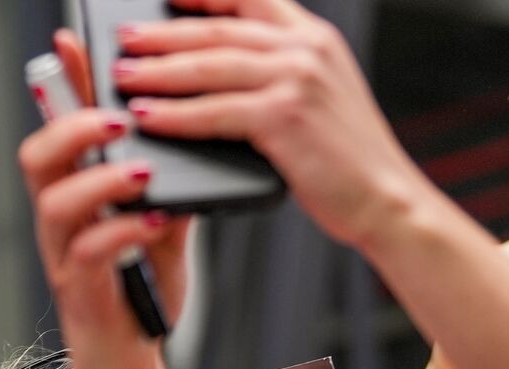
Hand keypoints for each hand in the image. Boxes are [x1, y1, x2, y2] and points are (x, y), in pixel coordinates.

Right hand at [39, 29, 195, 324]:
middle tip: (117, 118)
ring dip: (99, 179)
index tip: (72, 42)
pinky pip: (86, 253)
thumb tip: (194, 144)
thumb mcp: (163, 229)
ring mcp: (63, 257)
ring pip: (54, 203)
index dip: (62, 84)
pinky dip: (122, 232)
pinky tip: (155, 222)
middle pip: (36, 156)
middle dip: (71, 125)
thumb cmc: (141, 294)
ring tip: (142, 171)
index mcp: (76, 195)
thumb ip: (169, 189)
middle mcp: (60, 222)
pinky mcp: (79, 293)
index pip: (59, 129)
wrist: (133, 365)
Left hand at [110, 0, 431, 250]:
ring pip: (210, 66)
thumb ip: (281, 74)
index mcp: (314, 37)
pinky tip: (148, 116)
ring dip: (158, 71)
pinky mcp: (286, 115)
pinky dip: (175, 114)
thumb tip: (219, 71)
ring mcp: (297, 78)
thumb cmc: (348, 162)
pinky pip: (215, 110)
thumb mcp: (321, 98)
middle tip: (122, 39)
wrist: (387, 200)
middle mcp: (306, 47)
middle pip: (217, 29)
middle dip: (162, 34)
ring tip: (122, 75)